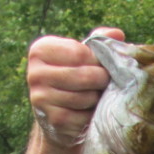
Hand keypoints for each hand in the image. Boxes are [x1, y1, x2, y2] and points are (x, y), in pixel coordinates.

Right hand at [28, 27, 124, 146]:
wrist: (57, 115)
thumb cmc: (74, 77)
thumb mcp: (81, 55)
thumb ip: (98, 42)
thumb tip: (118, 33)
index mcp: (40, 50)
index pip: (80, 52)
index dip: (98, 61)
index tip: (100, 66)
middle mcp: (35, 73)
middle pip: (85, 76)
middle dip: (102, 81)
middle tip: (104, 83)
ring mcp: (41, 99)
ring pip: (87, 97)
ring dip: (98, 99)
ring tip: (95, 96)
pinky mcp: (53, 120)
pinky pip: (85, 117)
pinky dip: (93, 116)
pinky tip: (89, 113)